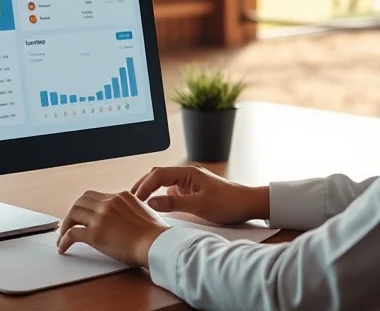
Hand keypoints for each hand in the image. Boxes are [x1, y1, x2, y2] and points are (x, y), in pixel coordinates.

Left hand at [57, 190, 169, 266]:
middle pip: (80, 201)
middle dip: (73, 213)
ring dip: (65, 225)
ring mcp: (101, 217)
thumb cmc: (155, 234)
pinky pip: (72, 234)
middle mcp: (109, 203)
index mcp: (120, 196)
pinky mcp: (95, 234)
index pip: (95, 196)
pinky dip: (64, 241)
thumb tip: (124, 217)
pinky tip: (62, 248)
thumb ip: (130, 209)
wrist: (157, 244)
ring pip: (73, 214)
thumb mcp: (144, 211)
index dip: (86, 206)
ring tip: (63, 236)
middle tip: (69, 223)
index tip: (82, 215)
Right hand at [132, 166, 269, 225]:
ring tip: (140, 203)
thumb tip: (151, 201)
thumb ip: (174, 203)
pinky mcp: (194, 191)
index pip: (158, 174)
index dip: (144, 186)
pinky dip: (162, 196)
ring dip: (152, 190)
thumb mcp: (200, 205)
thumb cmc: (228, 203)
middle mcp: (188, 174)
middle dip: (143, 185)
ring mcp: (191, 183)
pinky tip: (159, 206)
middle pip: (158, 175)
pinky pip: (173, 191)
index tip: (134, 199)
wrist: (249, 204)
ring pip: (164, 183)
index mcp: (188, 172)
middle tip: (130, 199)